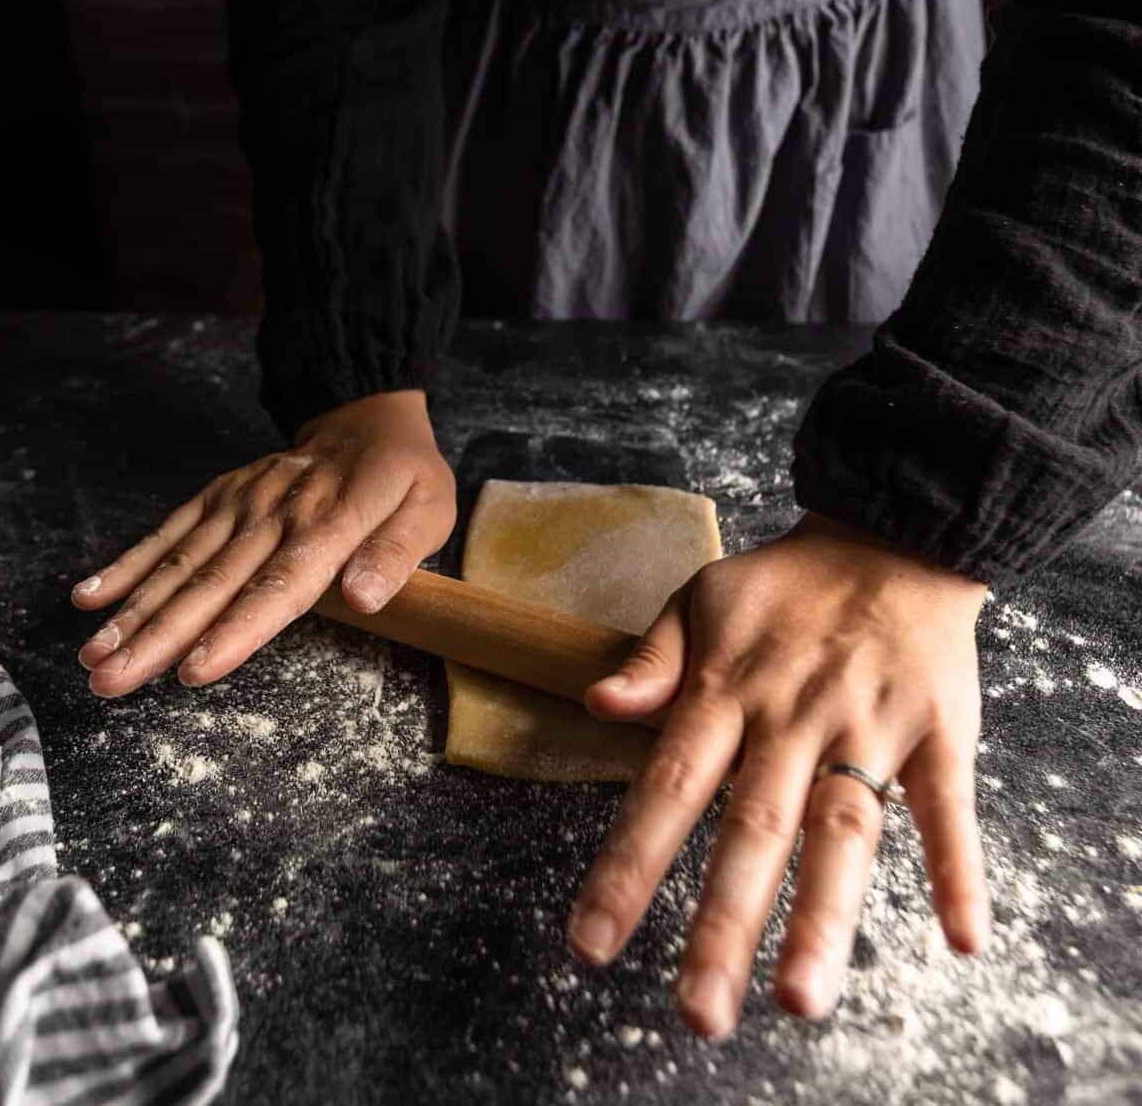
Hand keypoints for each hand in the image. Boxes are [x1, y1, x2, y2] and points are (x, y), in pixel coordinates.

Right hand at [71, 390, 455, 696]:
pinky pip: (170, 531)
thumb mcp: (428, 510)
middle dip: (160, 635)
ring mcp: (242, 502)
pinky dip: (129, 563)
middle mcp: (276, 512)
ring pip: (182, 562)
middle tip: (112, 682)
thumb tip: (363, 598)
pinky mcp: (220, 496)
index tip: (196, 670)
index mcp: (332, 522)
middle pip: (215, 581)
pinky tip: (90, 597)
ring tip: (92, 656)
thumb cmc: (403, 478)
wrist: (366, 418)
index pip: (281, 583)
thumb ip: (396, 554)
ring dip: (133, 610)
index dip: (238, 629)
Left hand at [567, 511, 990, 1036]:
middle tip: (699, 1013)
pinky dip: (957, 867)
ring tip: (802, 998)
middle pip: (753, 830)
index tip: (591, 945)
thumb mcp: (700, 598)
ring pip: (842, 829)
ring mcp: (867, 726)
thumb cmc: (784, 585)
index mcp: (726, 690)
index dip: (628, 866)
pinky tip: (963, 938)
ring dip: (824, 915)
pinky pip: (947, 806)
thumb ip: (652, 659)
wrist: (890, 540)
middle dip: (723, 924)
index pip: (667, 786)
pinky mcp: (938, 732)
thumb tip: (596, 706)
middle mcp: (791, 719)